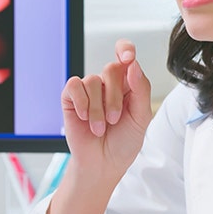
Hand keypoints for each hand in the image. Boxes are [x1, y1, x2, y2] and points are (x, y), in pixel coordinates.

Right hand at [61, 39, 152, 184]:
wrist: (103, 164)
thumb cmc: (124, 142)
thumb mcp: (141, 117)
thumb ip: (141, 89)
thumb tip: (133, 65)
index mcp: (127, 84)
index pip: (125, 54)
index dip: (125, 49)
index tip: (128, 57)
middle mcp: (107, 84)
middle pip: (111, 68)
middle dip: (114, 97)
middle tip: (115, 119)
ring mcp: (88, 91)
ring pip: (92, 80)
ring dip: (98, 109)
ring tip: (100, 127)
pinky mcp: (71, 98)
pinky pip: (74, 86)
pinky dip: (81, 103)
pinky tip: (84, 118)